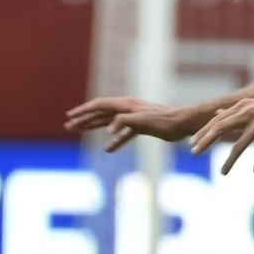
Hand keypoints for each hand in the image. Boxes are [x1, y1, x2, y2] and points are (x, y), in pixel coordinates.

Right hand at [64, 97, 204, 151]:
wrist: (184, 124)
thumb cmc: (166, 121)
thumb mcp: (144, 121)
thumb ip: (126, 122)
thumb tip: (110, 129)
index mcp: (126, 104)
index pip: (99, 105)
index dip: (84, 111)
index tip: (70, 117)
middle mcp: (128, 108)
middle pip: (101, 113)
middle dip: (84, 119)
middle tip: (68, 126)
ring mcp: (134, 117)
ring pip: (109, 122)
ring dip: (94, 127)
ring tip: (79, 132)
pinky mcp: (141, 127)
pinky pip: (124, 134)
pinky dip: (116, 140)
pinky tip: (108, 149)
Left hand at [189, 93, 253, 173]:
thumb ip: (235, 112)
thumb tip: (216, 114)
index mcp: (243, 107)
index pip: (218, 121)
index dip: (204, 133)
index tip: (194, 144)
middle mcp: (249, 114)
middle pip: (221, 129)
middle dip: (206, 141)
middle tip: (194, 153)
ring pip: (239, 146)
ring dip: (230, 161)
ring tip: (222, 173)